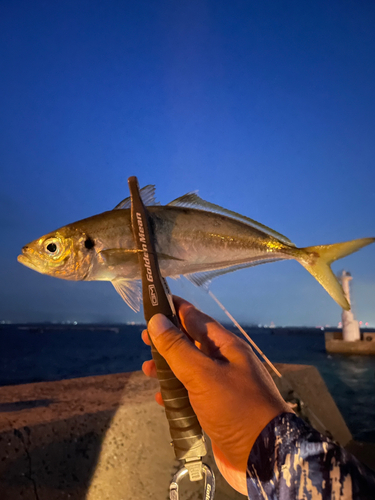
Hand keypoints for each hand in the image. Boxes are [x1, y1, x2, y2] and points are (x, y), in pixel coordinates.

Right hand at [142, 296, 290, 494]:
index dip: (175, 309)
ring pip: (189, 369)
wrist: (264, 456)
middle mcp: (224, 362)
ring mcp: (221, 386)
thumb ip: (178, 348)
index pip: (196, 318)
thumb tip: (157, 320)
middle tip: (145, 340)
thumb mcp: (203, 374)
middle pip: (191, 343)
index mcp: (226, 347)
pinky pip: (192, 393)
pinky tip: (162, 399)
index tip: (154, 304)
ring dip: (168, 368)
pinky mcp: (216, 408)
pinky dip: (176, 393)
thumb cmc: (236, 408)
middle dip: (167, 341)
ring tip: (148, 371)